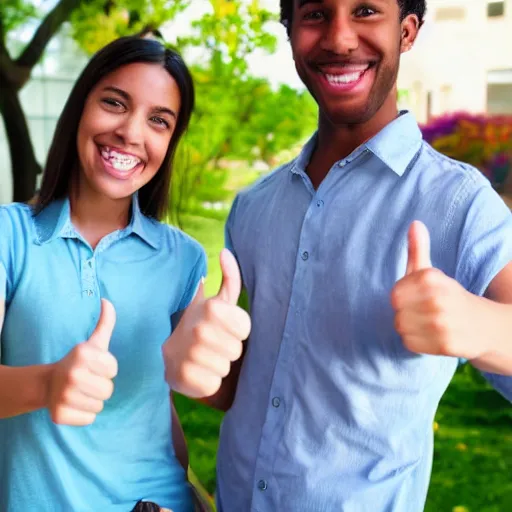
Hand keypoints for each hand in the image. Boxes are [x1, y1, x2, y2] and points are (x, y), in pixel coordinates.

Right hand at [47, 299, 117, 425]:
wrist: (49, 383)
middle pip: (108, 390)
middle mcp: (72, 373)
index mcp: (83, 354)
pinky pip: (89, 419)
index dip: (107, 369)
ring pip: (100, 406)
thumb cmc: (79, 362)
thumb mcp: (94, 343)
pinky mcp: (59, 415)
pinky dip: (84, 414)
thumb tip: (107, 301)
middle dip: (101, 387)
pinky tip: (74, 404)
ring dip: (93, 400)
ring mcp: (64, 395)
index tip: (94, 366)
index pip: (113, 370)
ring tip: (80, 392)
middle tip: (87, 381)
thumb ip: (105, 323)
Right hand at [164, 249, 250, 397]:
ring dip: (218, 365)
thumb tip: (226, 251)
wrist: (171, 353)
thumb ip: (230, 277)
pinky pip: (213, 384)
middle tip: (211, 343)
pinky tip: (196, 371)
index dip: (236, 332)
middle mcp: (200, 330)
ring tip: (203, 356)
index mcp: (212, 308)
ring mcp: (190, 355)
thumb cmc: (203, 324)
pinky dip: (207, 381)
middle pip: (236, 350)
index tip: (222, 328)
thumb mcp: (219, 300)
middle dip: (227, 349)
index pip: (245, 330)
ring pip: (226, 368)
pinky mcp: (183, 378)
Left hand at [391, 221, 484, 359]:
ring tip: (425, 323)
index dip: (403, 297)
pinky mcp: (444, 345)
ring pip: (401, 328)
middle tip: (421, 312)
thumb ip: (418, 249)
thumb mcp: (432, 272)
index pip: (394, 294)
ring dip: (409, 327)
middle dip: (405, 313)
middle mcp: (437, 300)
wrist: (485, 326)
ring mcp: (441, 324)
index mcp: (431, 278)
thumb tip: (414, 223)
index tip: (416, 297)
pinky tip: (429, 335)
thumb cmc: (449, 297)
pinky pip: (410, 343)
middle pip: (396, 312)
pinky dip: (415, 341)